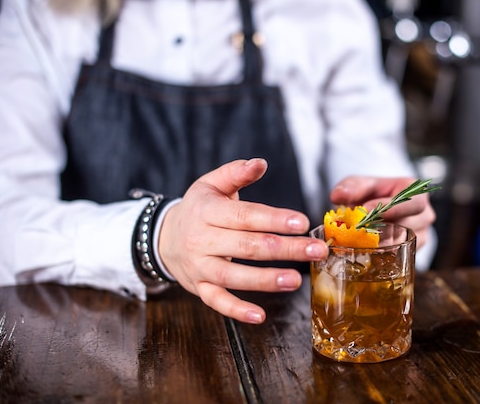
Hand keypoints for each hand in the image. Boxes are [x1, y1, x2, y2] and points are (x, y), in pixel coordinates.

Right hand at [157, 158, 328, 323]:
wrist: (164, 237)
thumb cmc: (199, 208)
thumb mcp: (211, 184)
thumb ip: (236, 172)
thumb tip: (261, 162)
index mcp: (208, 212)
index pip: (245, 217)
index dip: (274, 219)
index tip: (302, 222)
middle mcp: (203, 240)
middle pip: (248, 246)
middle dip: (285, 249)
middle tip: (316, 251)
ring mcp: (200, 267)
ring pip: (234, 276)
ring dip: (266, 280)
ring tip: (296, 280)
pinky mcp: (200, 288)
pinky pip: (218, 302)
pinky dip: (237, 310)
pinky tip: (260, 316)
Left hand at [329, 176, 435, 248]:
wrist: (373, 207)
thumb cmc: (370, 194)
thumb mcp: (360, 184)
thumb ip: (351, 187)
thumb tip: (338, 196)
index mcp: (417, 193)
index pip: (414, 202)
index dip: (392, 207)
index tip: (366, 209)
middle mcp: (424, 215)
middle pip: (409, 225)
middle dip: (382, 228)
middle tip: (358, 228)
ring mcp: (420, 234)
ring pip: (403, 243)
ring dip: (379, 243)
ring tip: (357, 239)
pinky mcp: (411, 251)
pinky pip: (399, 256)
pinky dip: (380, 254)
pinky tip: (364, 250)